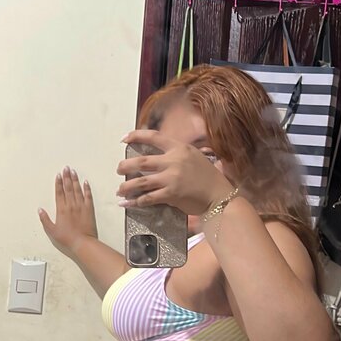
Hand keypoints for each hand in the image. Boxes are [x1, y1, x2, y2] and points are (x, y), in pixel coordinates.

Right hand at [38, 166, 97, 257]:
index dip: (58, 183)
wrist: (83, 242)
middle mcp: (71, 205)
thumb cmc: (67, 238)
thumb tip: (40, 209)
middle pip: (68, 188)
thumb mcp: (52, 230)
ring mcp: (81, 206)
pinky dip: (87, 188)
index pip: (59, 192)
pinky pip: (88, 196)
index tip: (58, 175)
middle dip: (66, 177)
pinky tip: (85, 182)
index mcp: (61, 209)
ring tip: (73, 171)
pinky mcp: (89, 209)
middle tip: (66, 168)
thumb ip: (45, 219)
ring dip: (75, 180)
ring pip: (77, 189)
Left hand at [116, 130, 232, 215]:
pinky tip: (127, 204)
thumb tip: (164, 155)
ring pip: (141, 181)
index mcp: (180, 148)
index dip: (136, 136)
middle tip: (120, 170)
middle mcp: (174, 161)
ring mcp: (171, 178)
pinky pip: (148, 198)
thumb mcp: (196, 157)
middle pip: (141, 161)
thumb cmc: (210, 178)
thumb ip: (179, 154)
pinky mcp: (171, 194)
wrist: (220, 196)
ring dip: (126, 186)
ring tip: (120, 189)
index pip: (154, 137)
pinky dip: (136, 202)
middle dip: (125, 166)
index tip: (124, 139)